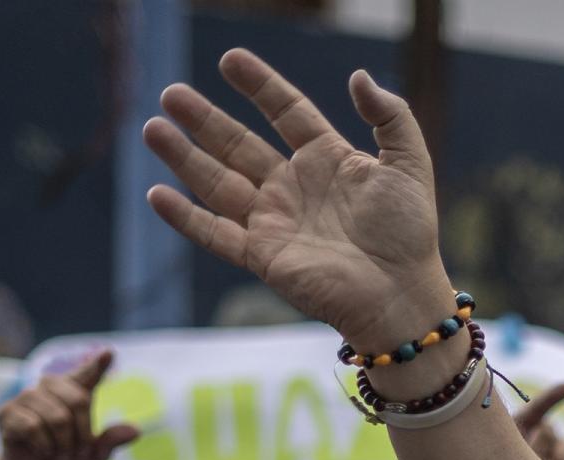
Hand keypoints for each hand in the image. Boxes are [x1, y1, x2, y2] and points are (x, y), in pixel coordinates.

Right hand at [0, 349, 140, 459]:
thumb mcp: (94, 455)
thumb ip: (111, 441)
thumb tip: (136, 431)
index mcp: (72, 392)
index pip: (87, 374)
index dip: (97, 365)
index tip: (109, 353)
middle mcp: (48, 387)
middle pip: (79, 400)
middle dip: (84, 435)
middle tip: (78, 454)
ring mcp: (25, 397)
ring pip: (57, 418)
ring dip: (65, 446)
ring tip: (60, 457)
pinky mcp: (7, 413)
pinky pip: (33, 427)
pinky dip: (45, 447)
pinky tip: (43, 453)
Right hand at [144, 53, 450, 355]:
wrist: (402, 295)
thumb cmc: (410, 233)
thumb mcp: (410, 163)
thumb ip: (391, 116)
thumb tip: (359, 76)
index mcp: (328, 160)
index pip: (286, 112)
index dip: (260, 85)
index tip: (230, 60)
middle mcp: (294, 188)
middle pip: (239, 144)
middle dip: (203, 119)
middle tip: (171, 93)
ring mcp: (275, 222)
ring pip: (218, 182)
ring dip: (184, 157)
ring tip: (153, 128)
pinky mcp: (264, 257)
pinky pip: (216, 233)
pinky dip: (186, 217)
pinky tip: (156, 194)